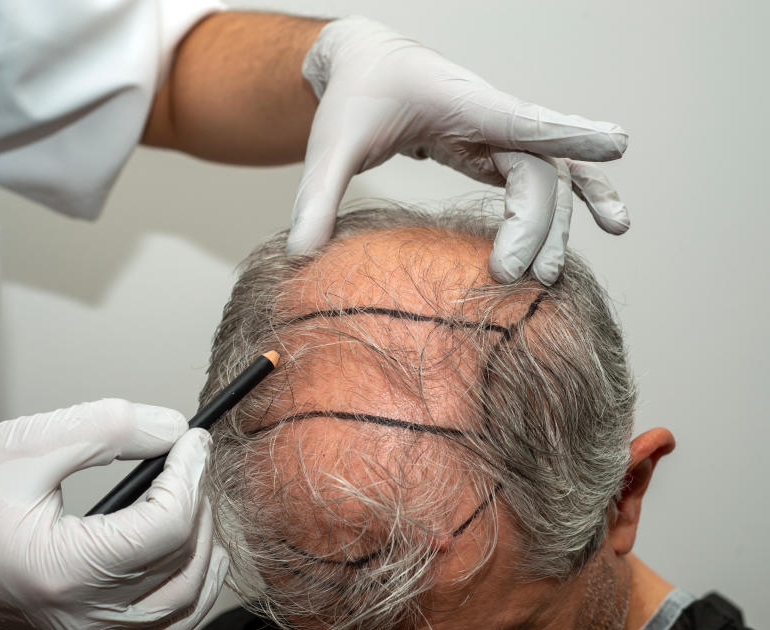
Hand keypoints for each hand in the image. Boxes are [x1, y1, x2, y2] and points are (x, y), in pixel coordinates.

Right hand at [0, 399, 226, 629]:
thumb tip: (171, 428)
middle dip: (199, 502)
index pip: (166, 527)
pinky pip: (164, 628)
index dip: (190, 474)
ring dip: (203, 547)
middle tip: (190, 458)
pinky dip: (190, 589)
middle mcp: (78, 615)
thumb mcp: (26, 442)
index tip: (193, 439)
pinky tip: (190, 552)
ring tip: (191, 497)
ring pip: (184, 606)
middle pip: (182, 564)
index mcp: (61, 569)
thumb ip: (106, 428)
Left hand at [288, 16, 629, 284]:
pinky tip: (601, 227)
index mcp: (461, 103)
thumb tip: (301, 255)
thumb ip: (317, 197)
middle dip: (535, 225)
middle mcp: (492, 117)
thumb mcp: (331, 145)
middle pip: (537, 172)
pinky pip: (540, 181)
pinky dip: (569, 204)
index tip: (615, 144)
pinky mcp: (494, 151)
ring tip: (553, 276)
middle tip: (513, 277)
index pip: (521, 120)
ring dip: (559, 225)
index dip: (567, 133)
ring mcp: (498, 135)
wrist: (364, 65)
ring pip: (548, 181)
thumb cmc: (354, 95)